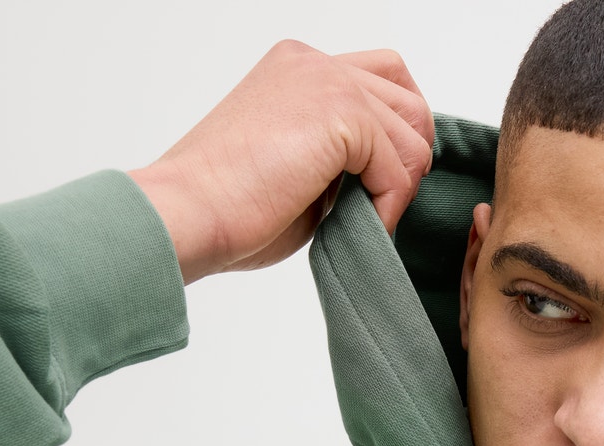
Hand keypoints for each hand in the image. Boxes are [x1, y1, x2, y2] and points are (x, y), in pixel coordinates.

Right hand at [127, 39, 433, 284]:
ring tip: (360, 220)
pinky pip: (400, 168)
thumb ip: (342, 153)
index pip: (385, 79)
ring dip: (398, 190)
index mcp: (300, 68)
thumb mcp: (298, 164)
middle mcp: (315, 62)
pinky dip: (388, 208)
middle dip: (407, 163)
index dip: (396, 136)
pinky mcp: (341, 113)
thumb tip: (388, 175)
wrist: (189, 212)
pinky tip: (353, 225)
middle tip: (376, 207)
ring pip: (414, 137)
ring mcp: (329, 81)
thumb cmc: (228, 206)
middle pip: (410, 102)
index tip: (377, 184)